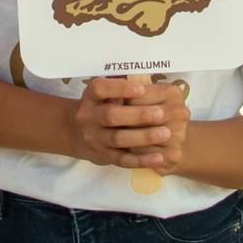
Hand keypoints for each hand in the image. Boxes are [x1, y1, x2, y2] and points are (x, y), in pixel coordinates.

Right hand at [64, 76, 189, 170]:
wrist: (76, 132)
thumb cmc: (101, 106)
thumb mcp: (104, 93)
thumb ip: (121, 88)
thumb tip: (150, 83)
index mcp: (91, 96)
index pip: (101, 89)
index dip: (121, 88)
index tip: (142, 88)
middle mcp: (88, 116)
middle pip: (111, 116)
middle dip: (137, 115)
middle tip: (161, 113)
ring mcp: (94, 138)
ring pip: (118, 139)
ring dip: (143, 137)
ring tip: (166, 133)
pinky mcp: (102, 156)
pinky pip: (122, 159)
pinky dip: (141, 160)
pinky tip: (159, 157)